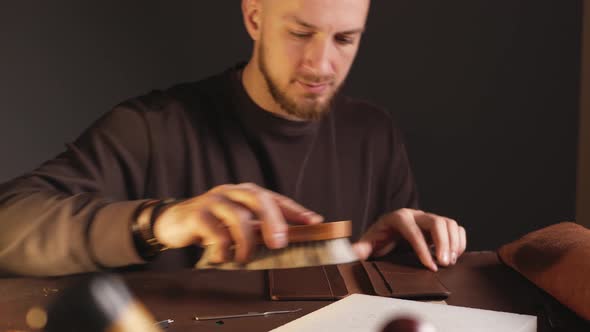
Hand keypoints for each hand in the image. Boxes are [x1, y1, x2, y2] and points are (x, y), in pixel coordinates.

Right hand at [152, 183, 322, 263]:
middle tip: (279, 243)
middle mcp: (231, 192)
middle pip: (257, 198)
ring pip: (237, 215)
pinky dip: (222, 249)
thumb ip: (258, 228)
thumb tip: (287, 240)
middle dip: (273, 220)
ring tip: (245, 258)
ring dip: (246, 241)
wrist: (173, 222)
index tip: (314, 222)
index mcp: (245, 193)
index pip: (275, 198)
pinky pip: (214, 232)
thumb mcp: (237, 224)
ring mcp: (213, 201)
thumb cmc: (212, 224)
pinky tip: (221, 258)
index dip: (295, 210)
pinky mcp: (196, 215)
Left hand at [352, 208, 465, 270]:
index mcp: (398, 218)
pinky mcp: (439, 224)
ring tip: (450, 262)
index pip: (413, 231)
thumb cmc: (379, 238)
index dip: (422, 248)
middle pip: (436, 222)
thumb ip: (361, 248)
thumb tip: (353, 253)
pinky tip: (455, 255)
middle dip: (443, 243)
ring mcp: (428, 218)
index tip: (430, 266)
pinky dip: (459, 241)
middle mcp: (415, 214)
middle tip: (444, 264)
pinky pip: (455, 227)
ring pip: (448, 223)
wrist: (388, 232)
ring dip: (453, 242)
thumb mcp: (368, 243)